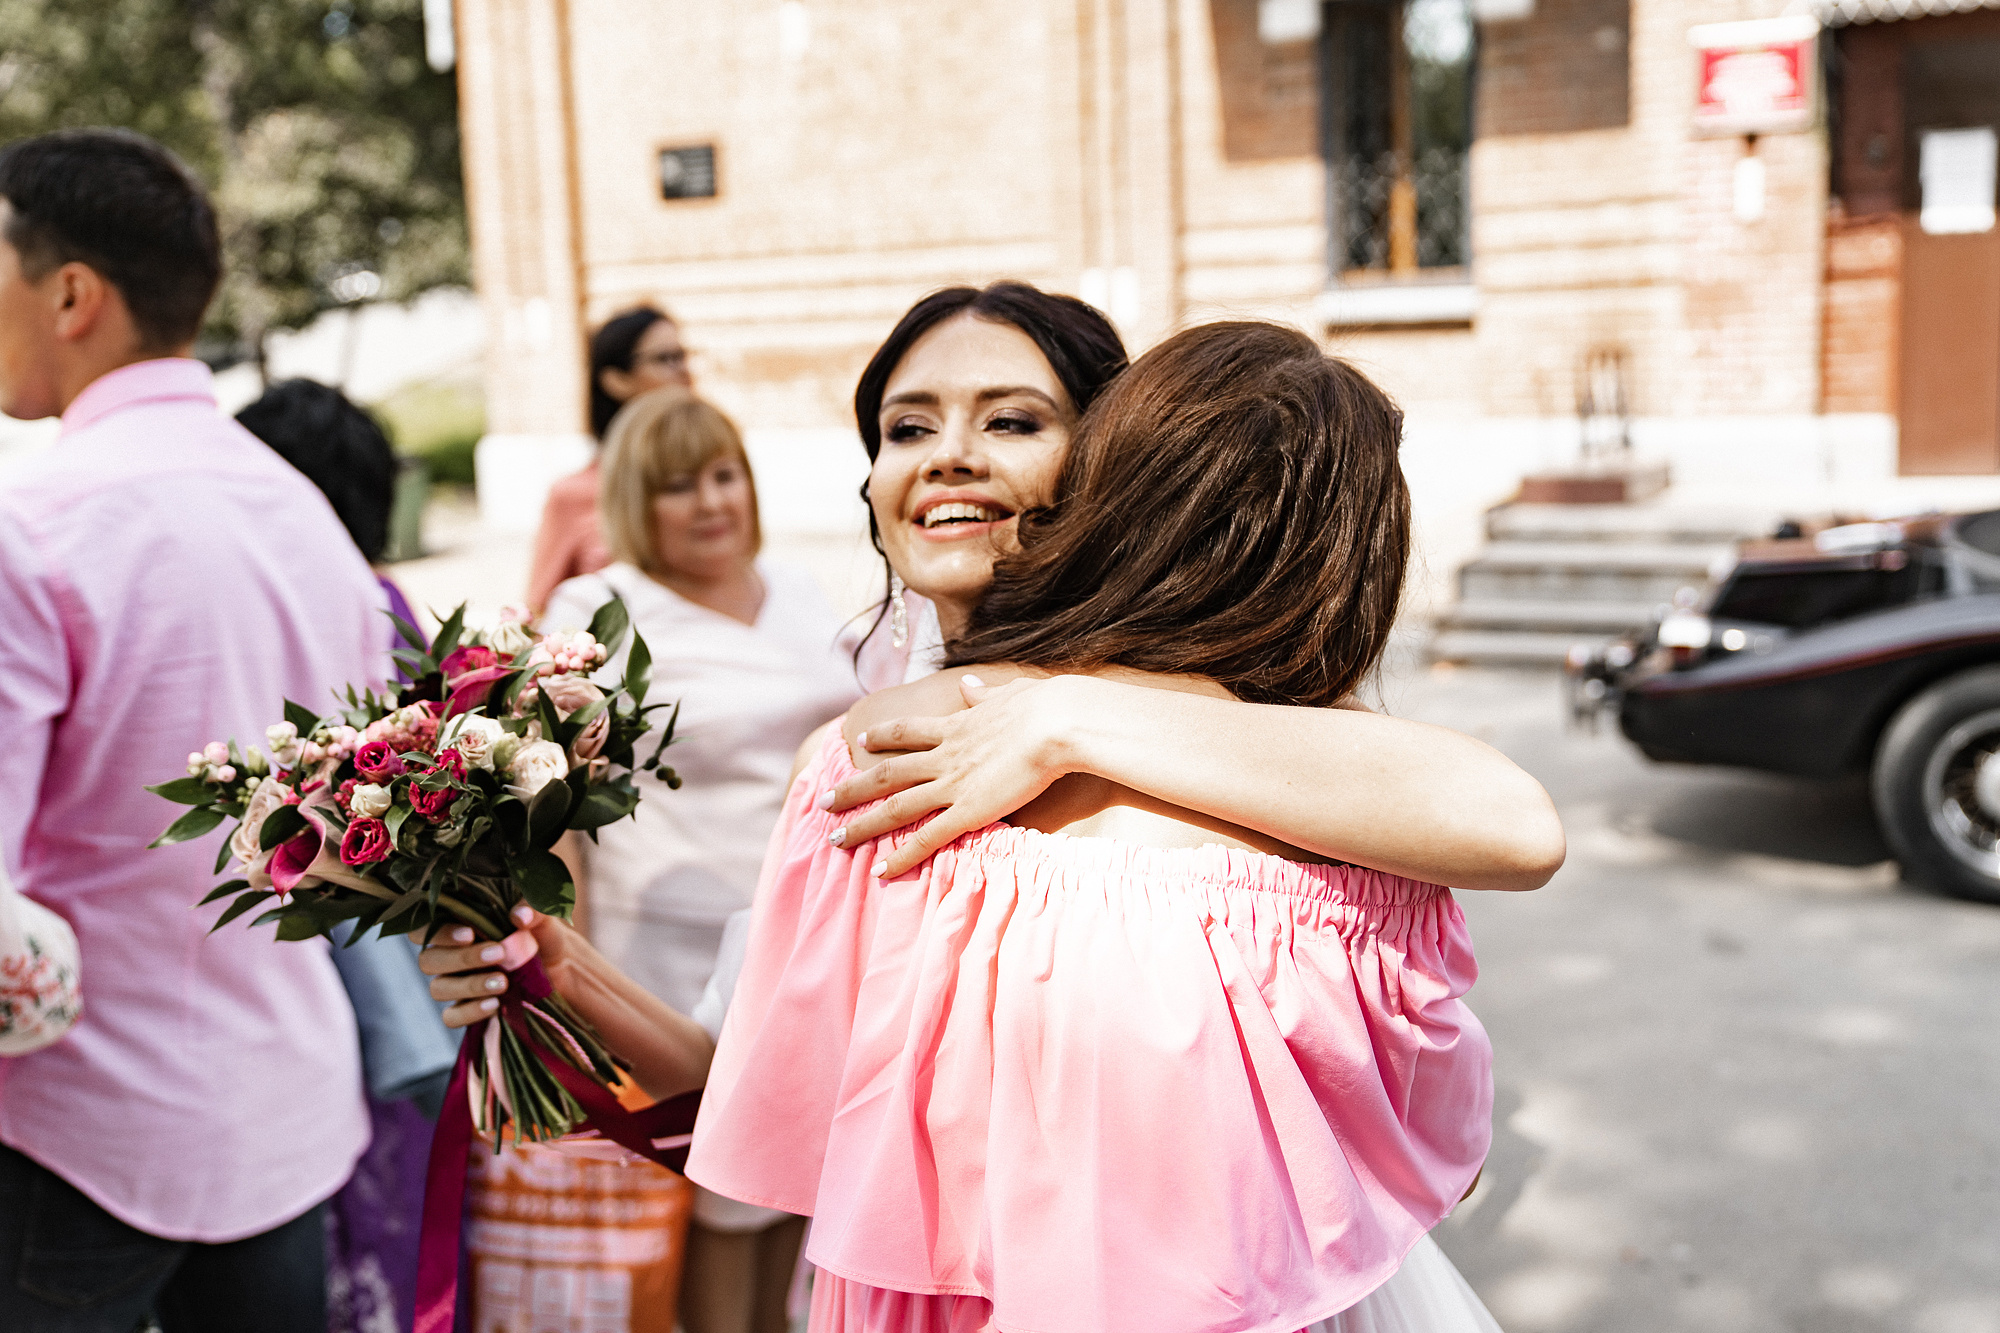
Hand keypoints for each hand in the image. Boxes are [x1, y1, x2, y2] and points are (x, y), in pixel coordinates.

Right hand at [418, 904, 576, 1027]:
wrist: (564, 972)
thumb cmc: (546, 937)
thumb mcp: (546, 921)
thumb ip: (534, 912)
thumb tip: (518, 916)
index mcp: (459, 927)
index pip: (424, 928)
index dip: (437, 933)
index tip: (469, 935)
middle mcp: (451, 955)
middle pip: (428, 960)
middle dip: (462, 959)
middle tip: (498, 954)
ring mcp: (457, 984)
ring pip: (438, 988)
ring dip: (469, 986)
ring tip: (503, 982)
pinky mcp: (467, 1009)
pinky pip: (451, 1017)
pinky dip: (470, 1012)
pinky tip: (494, 1004)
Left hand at [824, 674, 1086, 878]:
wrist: (1056, 722)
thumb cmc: (1045, 706)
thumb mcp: (1009, 693)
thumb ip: (985, 693)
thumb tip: (968, 683)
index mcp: (956, 726)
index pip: (910, 731)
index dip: (885, 736)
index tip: (863, 739)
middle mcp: (944, 755)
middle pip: (887, 773)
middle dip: (853, 788)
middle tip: (824, 800)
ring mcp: (952, 784)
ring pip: (894, 808)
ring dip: (862, 825)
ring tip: (834, 839)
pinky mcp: (967, 811)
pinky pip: (926, 838)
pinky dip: (900, 856)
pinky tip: (880, 872)